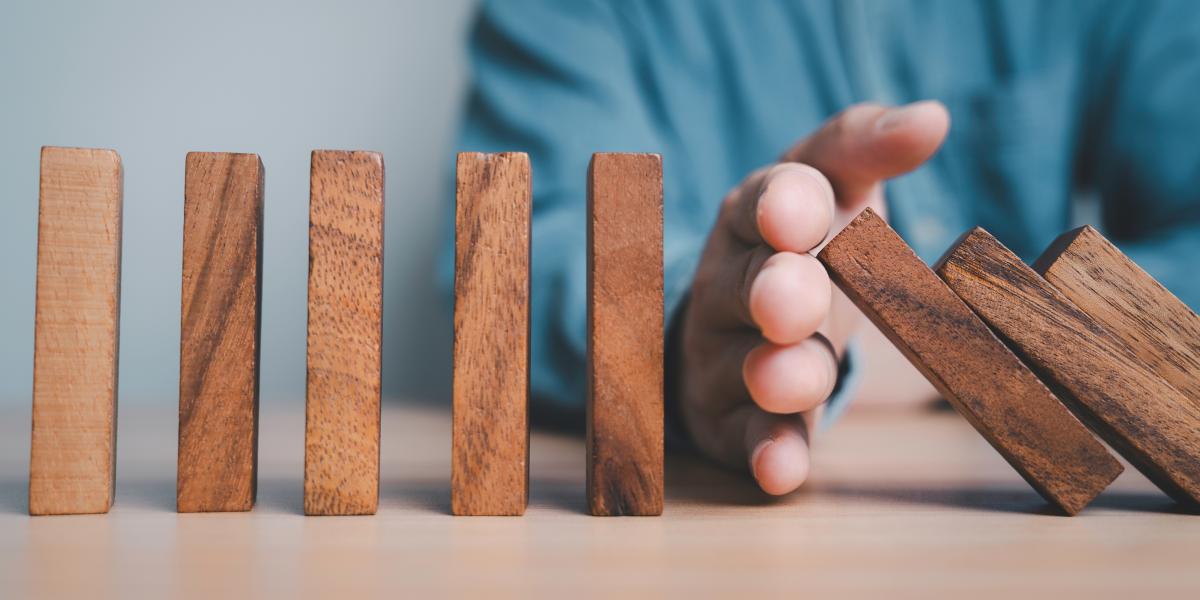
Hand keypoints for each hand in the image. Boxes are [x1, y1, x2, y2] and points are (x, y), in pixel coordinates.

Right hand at [677, 101, 949, 493]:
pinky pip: (746, 436)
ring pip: (743, 363)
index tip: (799, 214)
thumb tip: (933, 116)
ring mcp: (726, 352)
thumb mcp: (836, 185)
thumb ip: (869, 147)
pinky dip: (765, 451)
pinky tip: (783, 471)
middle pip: (745, 284)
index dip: (782, 207)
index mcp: (760, 215)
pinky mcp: (732, 418)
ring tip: (797, 381)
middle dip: (772, 292)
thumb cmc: (810, 243)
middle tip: (795, 302)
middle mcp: (733, 281)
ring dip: (772, 373)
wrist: (749, 319)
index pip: (767, 200)